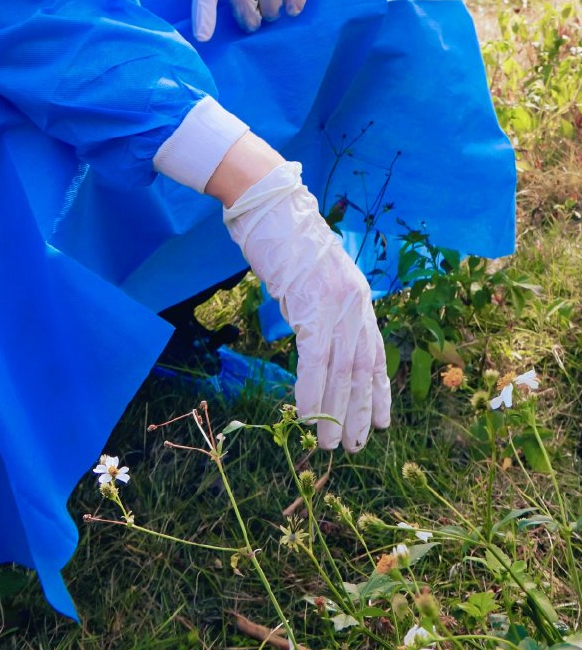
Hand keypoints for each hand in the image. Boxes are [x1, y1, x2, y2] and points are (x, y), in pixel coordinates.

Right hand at [223, 160, 389, 452]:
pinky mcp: (310, 306)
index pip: (374, 352)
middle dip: (359, 411)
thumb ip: (320, 305)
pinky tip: (307, 416)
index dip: (378, 390)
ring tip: (330, 445)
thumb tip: (315, 335)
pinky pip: (314, 360)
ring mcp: (335, 304)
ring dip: (335, 413)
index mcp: (357, 296)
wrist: (268, 204)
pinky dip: (312, 392)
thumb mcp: (312, 276)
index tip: (381, 421)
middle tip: (355, 446)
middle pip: (361, 368)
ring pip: (340, 371)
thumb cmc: (282, 236)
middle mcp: (354, 302)